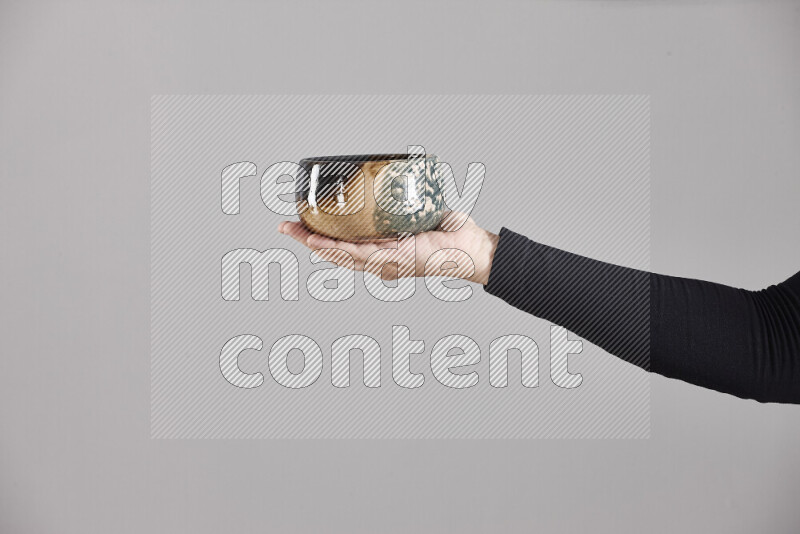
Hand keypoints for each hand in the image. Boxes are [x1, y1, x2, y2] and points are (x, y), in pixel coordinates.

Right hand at [278, 213, 498, 284]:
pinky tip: (320, 241)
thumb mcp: (416, 214)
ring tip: (293, 231)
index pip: (343, 246)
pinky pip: (360, 254)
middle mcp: (379, 262)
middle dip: (306, 240)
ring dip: (314, 244)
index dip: (319, 238)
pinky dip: (338, 248)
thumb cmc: (450, 234)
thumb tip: (390, 177)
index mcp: (382, 252)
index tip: (298, 226)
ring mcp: (385, 263)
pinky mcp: (394, 260)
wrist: (471, 247)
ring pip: (341, 255)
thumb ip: (400, 202)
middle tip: (283, 227)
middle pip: (334, 253)